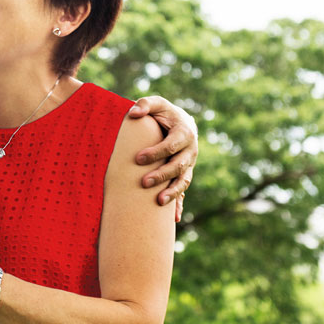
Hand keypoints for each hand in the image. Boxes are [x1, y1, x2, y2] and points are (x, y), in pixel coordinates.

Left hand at [127, 96, 197, 220]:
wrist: (180, 123)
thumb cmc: (164, 114)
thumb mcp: (157, 104)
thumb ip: (145, 104)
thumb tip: (133, 113)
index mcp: (185, 133)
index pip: (171, 145)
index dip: (156, 152)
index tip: (138, 158)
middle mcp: (190, 151)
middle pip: (178, 166)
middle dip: (162, 175)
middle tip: (143, 182)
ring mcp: (189, 165)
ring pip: (183, 181)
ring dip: (173, 193)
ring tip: (158, 202)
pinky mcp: (184, 175)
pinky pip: (183, 192)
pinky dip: (179, 204)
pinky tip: (173, 218)